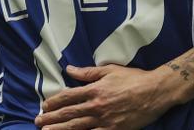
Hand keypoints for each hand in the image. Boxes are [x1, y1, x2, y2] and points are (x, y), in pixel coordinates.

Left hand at [35, 65, 172, 129]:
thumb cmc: (134, 78)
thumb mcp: (110, 70)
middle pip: (68, 113)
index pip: (69, 96)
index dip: (54, 101)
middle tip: (37, 121)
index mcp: (95, 89)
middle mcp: (96, 105)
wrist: (156, 91)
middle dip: (51, 118)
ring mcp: (104, 119)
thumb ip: (88, 72)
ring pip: (76, 126)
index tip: (44, 106)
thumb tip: (69, 69)